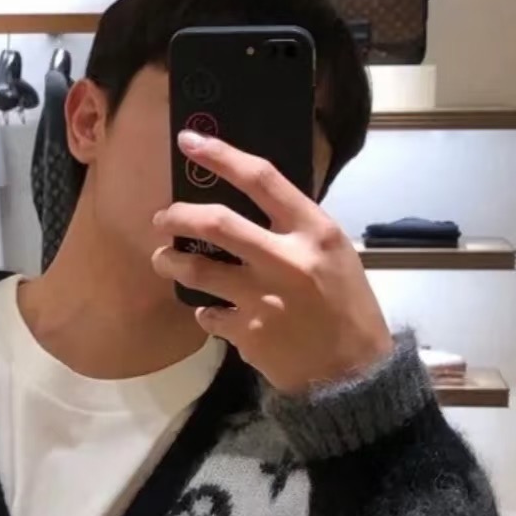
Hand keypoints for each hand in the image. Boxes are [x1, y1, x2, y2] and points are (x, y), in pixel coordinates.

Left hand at [151, 130, 392, 395]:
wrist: (353, 373)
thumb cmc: (348, 309)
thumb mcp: (335, 255)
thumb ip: (296, 231)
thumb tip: (250, 206)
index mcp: (314, 231)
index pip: (262, 178)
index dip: (221, 155)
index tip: (189, 141)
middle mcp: (286, 259)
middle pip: (215, 222)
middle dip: (178, 216)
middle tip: (162, 218)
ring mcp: (263, 298)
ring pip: (197, 270)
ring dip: (172, 262)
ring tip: (165, 260)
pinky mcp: (247, 333)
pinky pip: (207, 315)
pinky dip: (204, 312)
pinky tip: (210, 312)